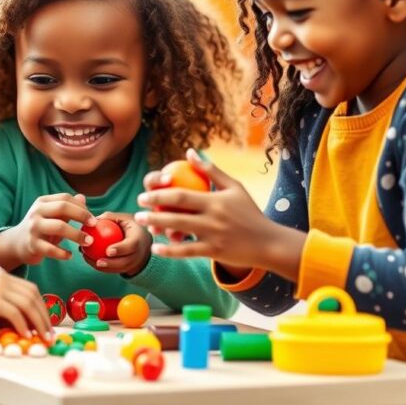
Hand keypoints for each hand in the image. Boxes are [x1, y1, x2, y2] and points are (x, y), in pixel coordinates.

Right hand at [0, 193, 95, 270]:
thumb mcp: (52, 215)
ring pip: (59, 227)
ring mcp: (33, 228)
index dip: (81, 207)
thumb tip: (83, 197)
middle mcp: (37, 212)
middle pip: (62, 208)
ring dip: (77, 235)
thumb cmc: (41, 227)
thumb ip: (67, 207)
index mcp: (43, 202)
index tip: (93, 217)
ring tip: (88, 242)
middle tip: (94, 226)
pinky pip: (51, 249)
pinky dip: (63, 253)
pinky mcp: (32, 245)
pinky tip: (69, 256)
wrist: (17, 243)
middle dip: (81, 216)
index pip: (65, 198)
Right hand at [0, 270, 51, 338]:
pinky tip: (26, 335)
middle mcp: (3, 278)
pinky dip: (23, 326)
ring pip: (28, 304)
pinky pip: (15, 313)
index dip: (41, 306)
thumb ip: (2, 305)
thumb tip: (20, 323)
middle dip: (44, 316)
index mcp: (2, 276)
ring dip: (38, 323)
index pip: (30, 289)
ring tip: (42, 338)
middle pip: (33, 296)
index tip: (46, 322)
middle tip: (49, 333)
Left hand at [81, 212, 151, 276]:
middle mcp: (138, 253)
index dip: (120, 249)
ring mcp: (135, 263)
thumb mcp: (124, 219)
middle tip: (98, 262)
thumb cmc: (131, 227)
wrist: (144, 241)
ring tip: (92, 262)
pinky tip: (91, 262)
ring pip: (120, 269)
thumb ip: (110, 218)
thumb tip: (94, 220)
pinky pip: (116, 270)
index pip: (131, 246)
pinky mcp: (129, 268)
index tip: (108, 251)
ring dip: (105, 268)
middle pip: (126, 261)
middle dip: (112, 264)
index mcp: (138, 238)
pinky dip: (104, 268)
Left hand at [136, 149, 304, 280]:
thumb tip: (189, 152)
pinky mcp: (214, 252)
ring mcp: (213, 236)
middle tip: (138, 208)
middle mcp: (213, 217)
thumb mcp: (234, 187)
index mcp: (216, 200)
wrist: (267, 242)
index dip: (159, 193)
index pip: (182, 195)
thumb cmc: (248, 212)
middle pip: (176, 212)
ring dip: (158, 228)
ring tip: (143, 225)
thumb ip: (211, 170)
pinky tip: (156, 248)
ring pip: (179, 232)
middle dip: (153, 210)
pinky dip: (170, 251)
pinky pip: (187, 252)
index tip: (144, 194)